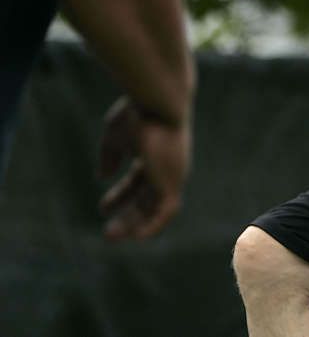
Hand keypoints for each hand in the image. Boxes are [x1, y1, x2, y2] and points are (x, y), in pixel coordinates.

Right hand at [98, 97, 190, 239]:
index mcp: (154, 153)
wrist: (159, 105)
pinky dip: (153, 224)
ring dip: (135, 224)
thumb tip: (104, 175)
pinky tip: (136, 236)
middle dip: (128, 215)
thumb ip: (111, 155)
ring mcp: (171, 175)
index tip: (103, 208)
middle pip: (148, 197)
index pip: (139, 181)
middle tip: (108, 233)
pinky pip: (167, 211)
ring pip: (155, 207)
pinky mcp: (173, 181)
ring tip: (111, 236)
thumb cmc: (136, 115)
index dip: (121, 195)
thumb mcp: (116, 135)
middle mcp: (166, 167)